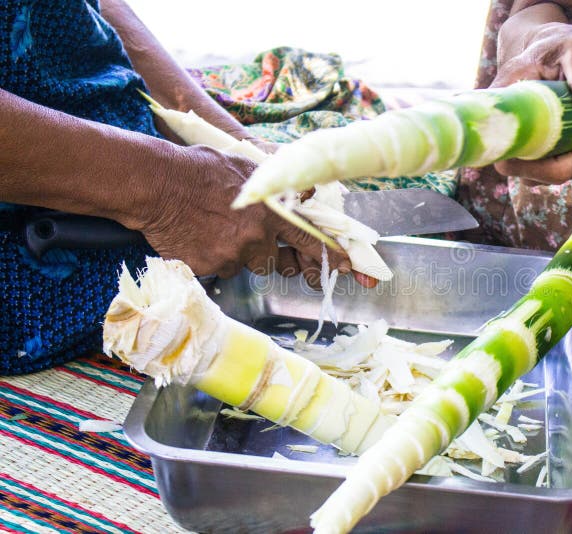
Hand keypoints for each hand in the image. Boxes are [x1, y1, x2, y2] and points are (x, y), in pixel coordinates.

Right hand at [138, 144, 350, 279]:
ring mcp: (233, 254)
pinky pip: (219, 271)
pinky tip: (197, 237)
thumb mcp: (245, 168)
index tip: (346, 268)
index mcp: (270, 211)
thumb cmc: (199, 169)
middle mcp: (257, 236)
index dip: (328, 256)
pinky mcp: (210, 267)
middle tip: (241, 235)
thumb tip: (299, 193)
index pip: (308, 239)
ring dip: (234, 255)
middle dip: (262, 253)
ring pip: (244, 266)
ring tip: (212, 230)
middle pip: (274, 262)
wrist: (158, 183)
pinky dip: (211, 258)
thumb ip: (273, 186)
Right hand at [492, 5, 571, 183]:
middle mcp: (505, 123)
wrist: (557, 50)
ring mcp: (517, 139)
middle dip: (554, 171)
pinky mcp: (532, 149)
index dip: (526, 159)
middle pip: (512, 165)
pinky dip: (571, 168)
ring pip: (531, 174)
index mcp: (505, 95)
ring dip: (567, 171)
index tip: (571, 151)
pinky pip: (545, 171)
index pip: (500, 140)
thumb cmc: (563, 46)